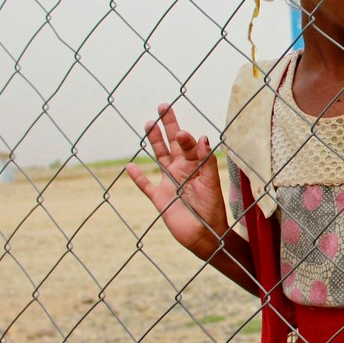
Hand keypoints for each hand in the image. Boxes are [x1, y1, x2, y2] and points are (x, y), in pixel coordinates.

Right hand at [126, 103, 230, 256]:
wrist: (205, 236)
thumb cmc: (213, 210)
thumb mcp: (211, 184)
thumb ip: (206, 162)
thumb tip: (202, 137)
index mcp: (196, 166)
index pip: (189, 145)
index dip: (185, 137)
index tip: (183, 133)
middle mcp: (182, 170)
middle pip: (172, 143)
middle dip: (168, 125)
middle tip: (163, 106)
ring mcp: (169, 183)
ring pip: (159, 157)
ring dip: (154, 142)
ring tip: (148, 124)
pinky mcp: (159, 198)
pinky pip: (146, 185)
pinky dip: (138, 177)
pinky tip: (130, 166)